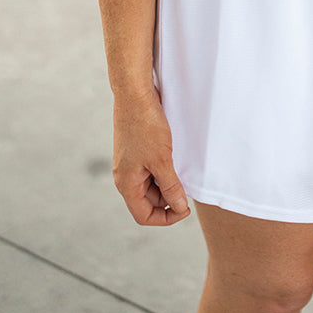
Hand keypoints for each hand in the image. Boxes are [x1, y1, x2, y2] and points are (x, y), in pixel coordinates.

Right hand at [112, 89, 190, 225]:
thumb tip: (178, 207)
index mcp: (126, 184)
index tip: (185, 209)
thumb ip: (170, 186)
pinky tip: (176, 159)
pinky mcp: (137, 151)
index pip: (144, 216)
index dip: (166, 218)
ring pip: (151, 185)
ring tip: (182, 169)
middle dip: (169, 198)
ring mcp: (131, 163)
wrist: (135, 95)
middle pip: (149, 202)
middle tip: (187, 186)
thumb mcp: (162, 160)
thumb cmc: (145, 126)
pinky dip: (164, 169)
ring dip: (168, 183)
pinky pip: (151, 169)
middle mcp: (126, 177)